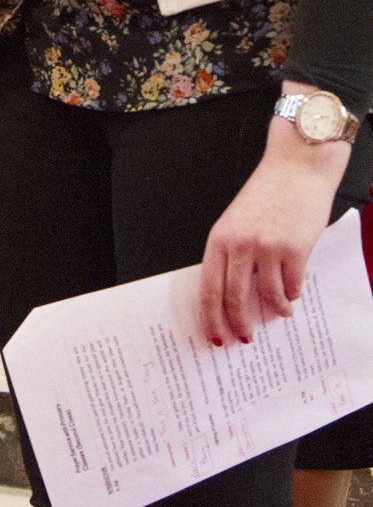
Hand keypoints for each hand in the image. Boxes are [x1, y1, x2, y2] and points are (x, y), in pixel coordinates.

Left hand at [199, 101, 348, 344]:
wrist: (297, 167)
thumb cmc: (268, 194)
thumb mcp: (236, 222)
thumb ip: (231, 254)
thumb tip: (231, 296)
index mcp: (219, 239)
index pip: (208, 289)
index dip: (210, 319)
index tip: (214, 338)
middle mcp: (239, 244)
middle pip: (233, 299)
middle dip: (238, 325)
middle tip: (244, 339)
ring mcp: (268, 247)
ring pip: (267, 297)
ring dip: (274, 311)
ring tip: (279, 314)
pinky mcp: (295, 248)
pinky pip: (292, 286)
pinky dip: (292, 296)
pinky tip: (292, 295)